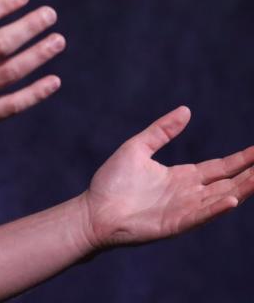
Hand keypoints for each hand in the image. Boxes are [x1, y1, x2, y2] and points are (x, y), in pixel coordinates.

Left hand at [82, 106, 253, 249]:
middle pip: (229, 182)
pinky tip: (233, 199)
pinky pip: (200, 215)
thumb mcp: (138, 148)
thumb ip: (162, 130)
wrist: (93, 211)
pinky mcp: (175, 223)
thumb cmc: (112, 182)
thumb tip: (186, 110)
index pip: (221, 166)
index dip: (242, 159)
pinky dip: (217, 208)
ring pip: (221, 198)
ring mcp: (184, 209)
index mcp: (182, 176)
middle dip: (252, 174)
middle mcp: (189, 193)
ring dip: (242, 189)